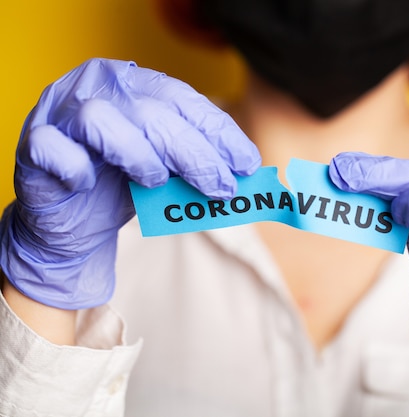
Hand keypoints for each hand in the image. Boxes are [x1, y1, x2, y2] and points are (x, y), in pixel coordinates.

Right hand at [0, 58, 259, 309]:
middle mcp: (98, 87)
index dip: (219, 131)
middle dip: (195, 154)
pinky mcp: (34, 144)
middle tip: (223, 188)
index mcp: (135, 83)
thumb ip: (197, 165)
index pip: (184, 99)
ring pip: (103, 119)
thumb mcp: (168, 170)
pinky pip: (54, 148)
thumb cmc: (123, 185)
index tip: (247, 164)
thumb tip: (246, 176)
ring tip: (156, 181)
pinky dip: (76, 167)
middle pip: (153, 112)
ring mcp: (61, 112)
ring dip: (139, 154)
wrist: (71, 219)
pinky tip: (88, 183)